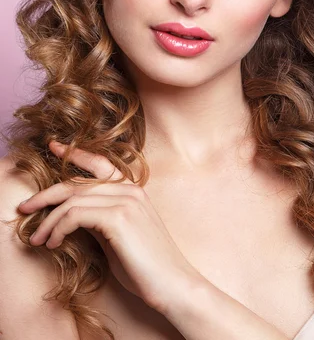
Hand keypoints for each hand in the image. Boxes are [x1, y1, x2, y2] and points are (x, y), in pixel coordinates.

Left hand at [17, 141, 201, 312]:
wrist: (173, 283)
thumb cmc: (146, 266)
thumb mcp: (118, 235)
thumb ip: (99, 218)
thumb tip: (72, 214)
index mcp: (133, 190)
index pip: (100, 163)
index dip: (75, 153)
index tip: (53, 147)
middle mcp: (130, 189)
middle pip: (78, 182)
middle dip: (46, 194)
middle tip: (25, 208)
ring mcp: (125, 201)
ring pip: (72, 199)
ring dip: (48, 220)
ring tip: (37, 239)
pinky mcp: (118, 217)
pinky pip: (75, 214)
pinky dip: (58, 228)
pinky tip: (53, 243)